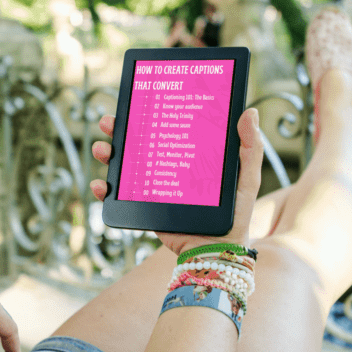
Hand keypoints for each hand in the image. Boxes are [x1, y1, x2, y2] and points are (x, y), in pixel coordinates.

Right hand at [89, 108, 262, 256]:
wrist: (216, 253)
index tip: (136, 98)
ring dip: (107, 154)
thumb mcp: (247, 178)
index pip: (166, 126)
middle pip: (139, 141)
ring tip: (102, 150)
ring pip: (124, 165)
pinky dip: (105, 189)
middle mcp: (168, 166)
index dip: (149, 111)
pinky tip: (101, 184)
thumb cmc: (236, 215)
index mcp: (190, 154)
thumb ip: (250, 148)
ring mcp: (154, 186)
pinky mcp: (145, 207)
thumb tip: (250, 111)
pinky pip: (119, 196)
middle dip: (119, 129)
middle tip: (109, 122)